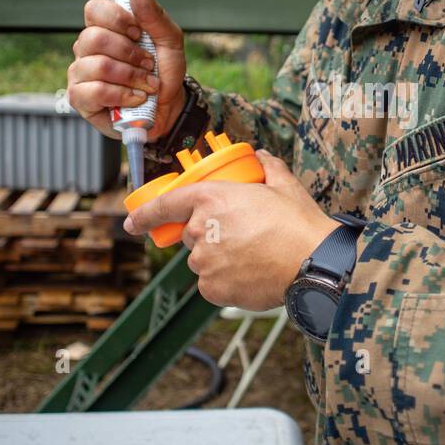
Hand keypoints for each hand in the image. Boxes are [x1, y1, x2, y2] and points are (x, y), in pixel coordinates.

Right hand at [68, 0, 186, 140]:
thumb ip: (153, 14)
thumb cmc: (164, 71)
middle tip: (148, 64)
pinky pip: (94, 91)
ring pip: (97, 65)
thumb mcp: (169, 40)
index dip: (117, 20)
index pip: (94, 9)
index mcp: (105, 28)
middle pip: (94, 38)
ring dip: (131, 77)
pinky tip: (135, 98)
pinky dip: (122, 95)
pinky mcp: (80, 99)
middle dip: (130, 53)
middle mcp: (87, 48)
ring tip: (147, 85)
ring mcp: (80, 73)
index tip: (138, 33)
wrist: (170, 107)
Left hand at [123, 150, 339, 308]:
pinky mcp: (212, 288)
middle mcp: (200, 229)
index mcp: (210, 198)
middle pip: (191, 235)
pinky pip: (212, 284)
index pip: (164, 205)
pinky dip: (227, 281)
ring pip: (203, 261)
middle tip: (242, 236)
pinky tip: (251, 274)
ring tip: (253, 257)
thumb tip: (261, 156)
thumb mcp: (284, 185)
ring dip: (219, 259)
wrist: (313, 263)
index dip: (144, 215)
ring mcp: (204, 261)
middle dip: (209, 235)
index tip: (132, 222)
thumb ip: (267, 167)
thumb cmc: (298, 223)